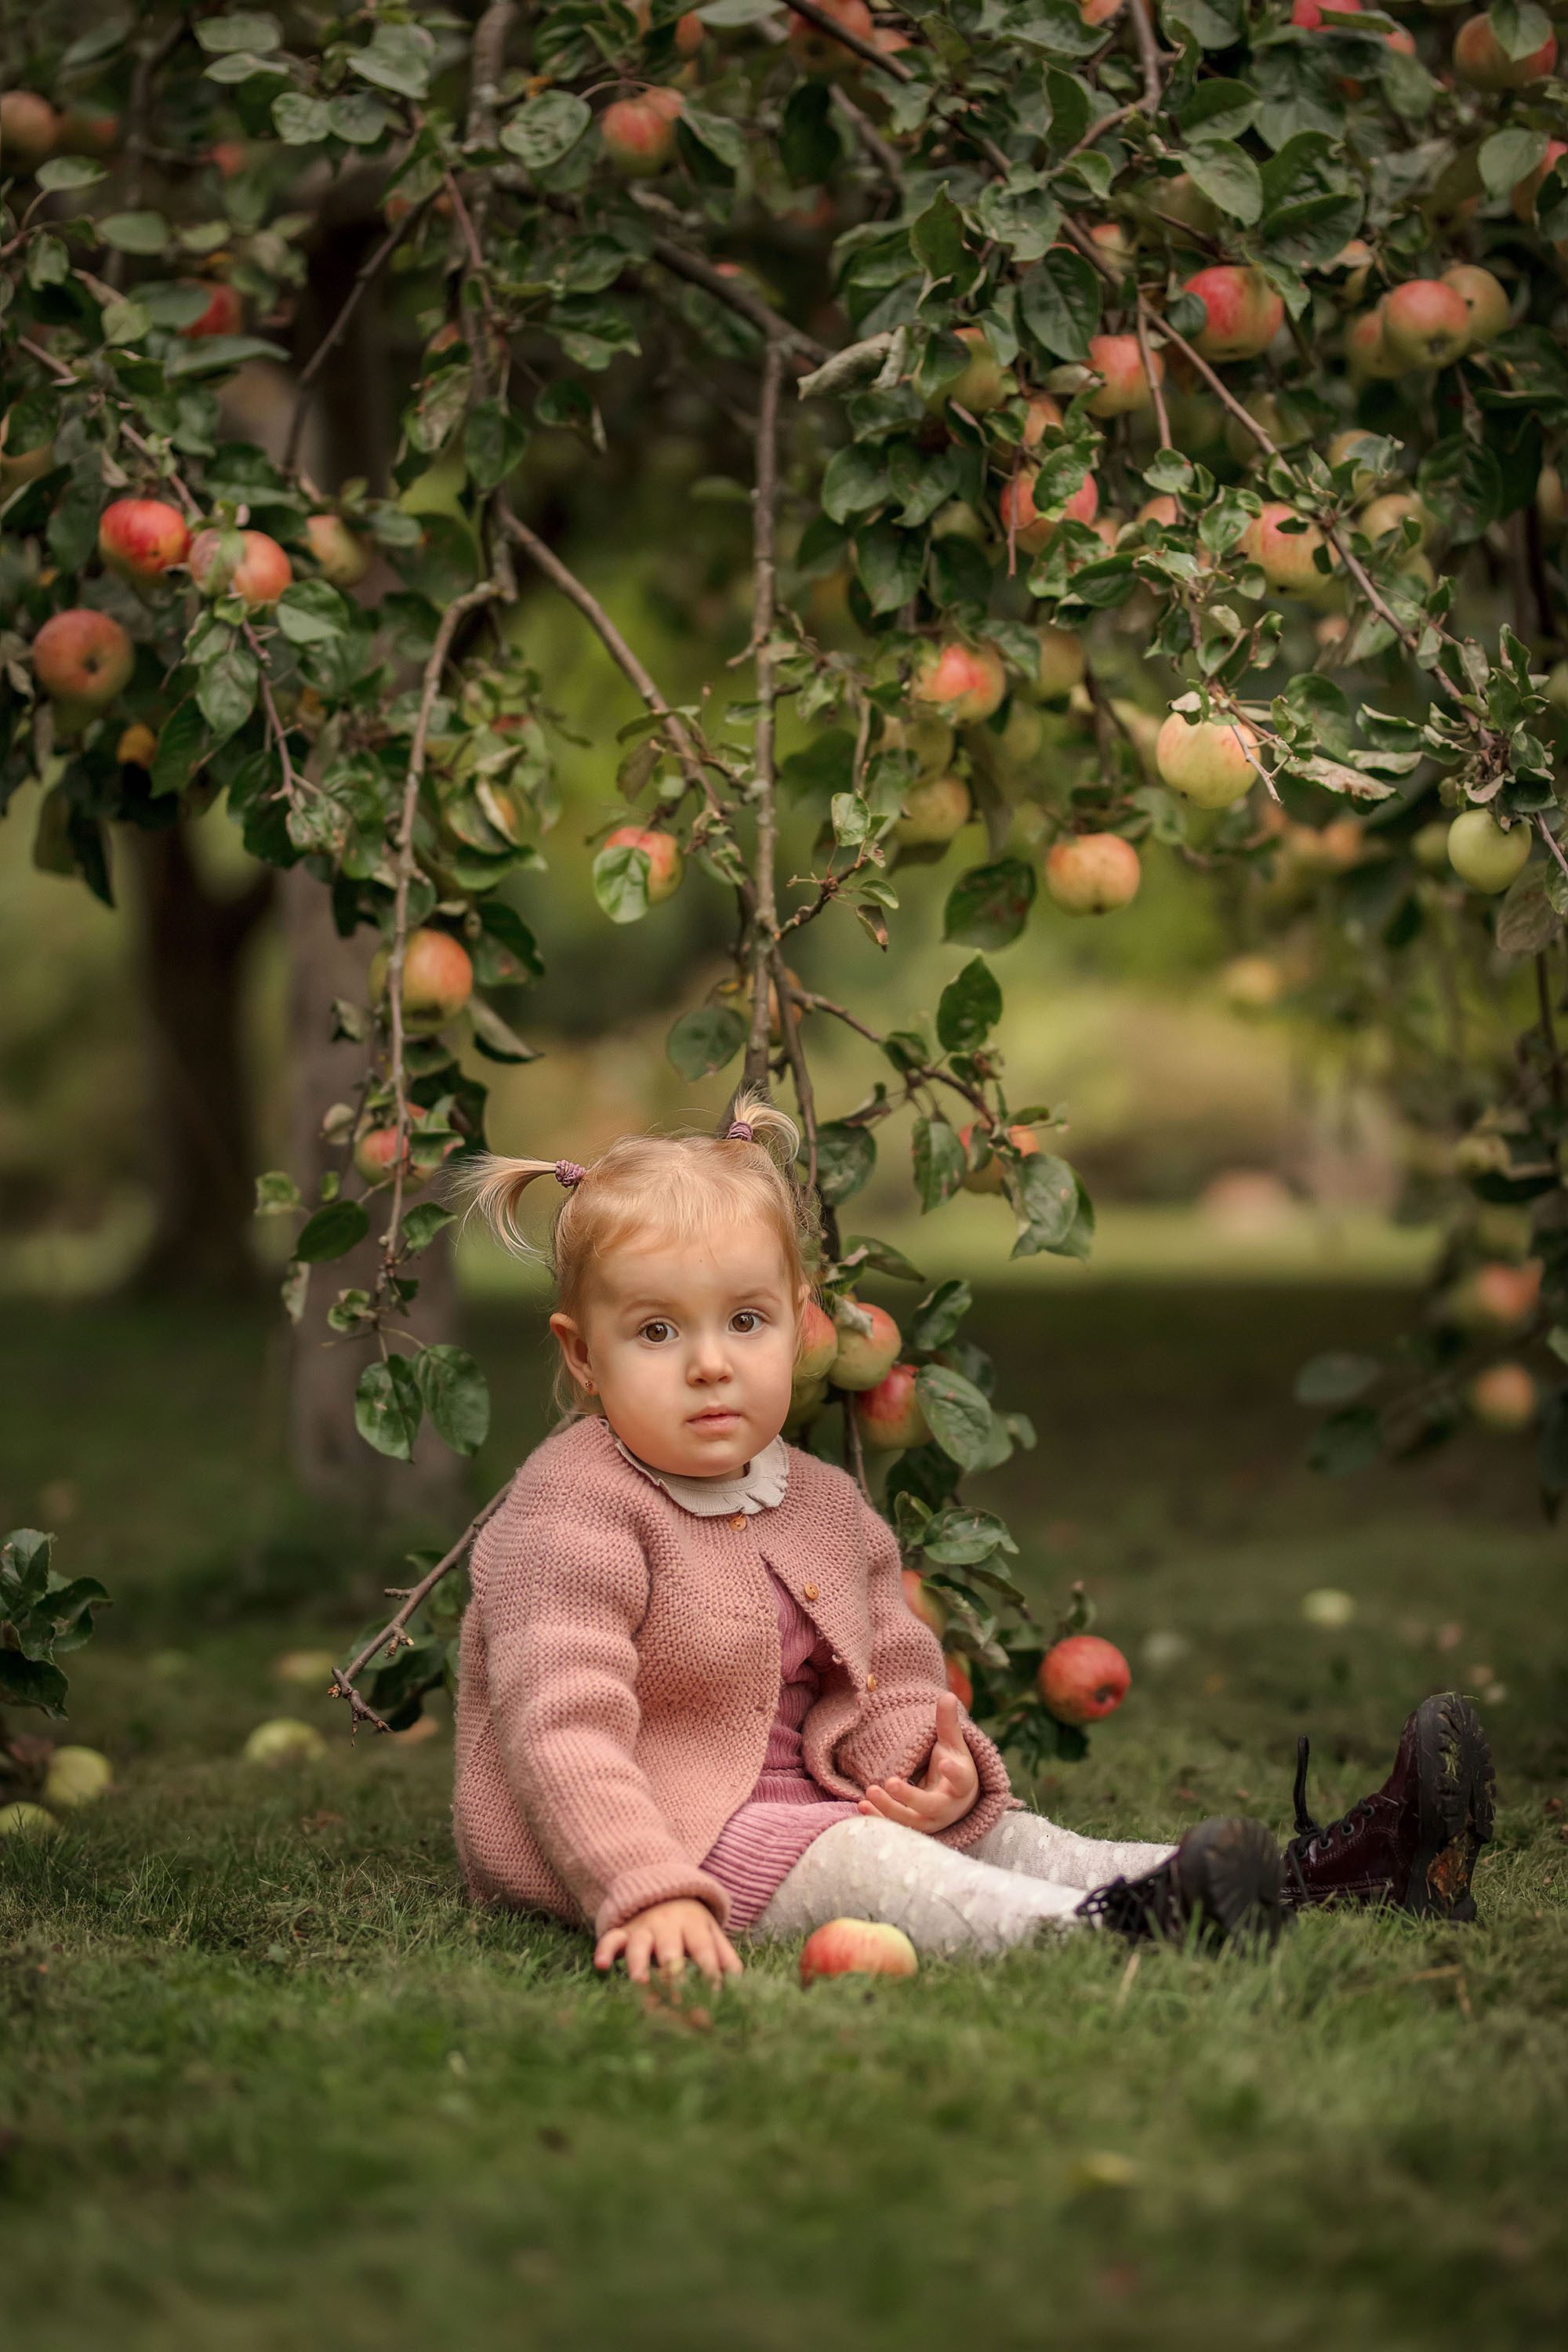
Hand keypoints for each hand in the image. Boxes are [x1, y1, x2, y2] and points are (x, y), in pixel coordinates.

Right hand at [594, 1898, 742, 1986]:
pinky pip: (610, 1939)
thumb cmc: (690, 1922)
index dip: (708, 1969)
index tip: (713, 1993)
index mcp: (693, 1925)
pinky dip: (604, 1951)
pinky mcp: (623, 1932)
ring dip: (639, 1963)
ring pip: (639, 1945)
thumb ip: (725, 1956)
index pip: (703, 1948)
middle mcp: (667, 1925)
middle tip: (676, 1998)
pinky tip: (601, 1966)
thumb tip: (739, 1984)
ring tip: (639, 1981)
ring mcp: (643, 1928)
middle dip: (672, 1972)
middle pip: (670, 1948)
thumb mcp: (711, 1932)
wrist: (661, 1889)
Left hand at [858, 1692, 979, 1834]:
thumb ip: (948, 1723)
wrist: (956, 1801)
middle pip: (930, 1806)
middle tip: (890, 1781)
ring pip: (910, 1821)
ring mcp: (930, 1821)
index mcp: (962, 1784)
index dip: (953, 1773)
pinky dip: (879, 1818)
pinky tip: (862, 1806)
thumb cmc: (954, 1766)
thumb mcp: (953, 1745)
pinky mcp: (914, 1828)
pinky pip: (896, 1827)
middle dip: (910, 1796)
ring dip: (889, 1809)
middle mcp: (947, 1807)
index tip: (944, 1763)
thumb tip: (948, 1694)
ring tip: (869, 1792)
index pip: (961, 1779)